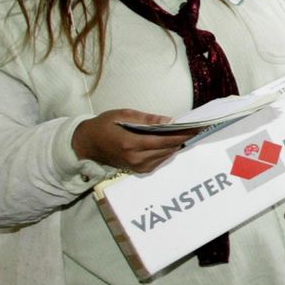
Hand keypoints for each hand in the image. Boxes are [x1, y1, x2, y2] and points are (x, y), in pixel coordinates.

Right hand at [71, 110, 201, 173]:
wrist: (87, 144)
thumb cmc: (104, 125)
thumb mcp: (124, 115)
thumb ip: (148, 119)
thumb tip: (169, 120)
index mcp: (130, 143)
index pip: (163, 140)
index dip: (181, 134)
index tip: (195, 128)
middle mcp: (135, 158)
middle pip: (166, 149)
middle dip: (182, 139)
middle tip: (196, 129)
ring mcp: (136, 166)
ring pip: (165, 156)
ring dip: (176, 146)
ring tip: (188, 134)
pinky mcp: (137, 170)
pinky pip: (158, 161)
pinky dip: (166, 152)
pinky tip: (171, 143)